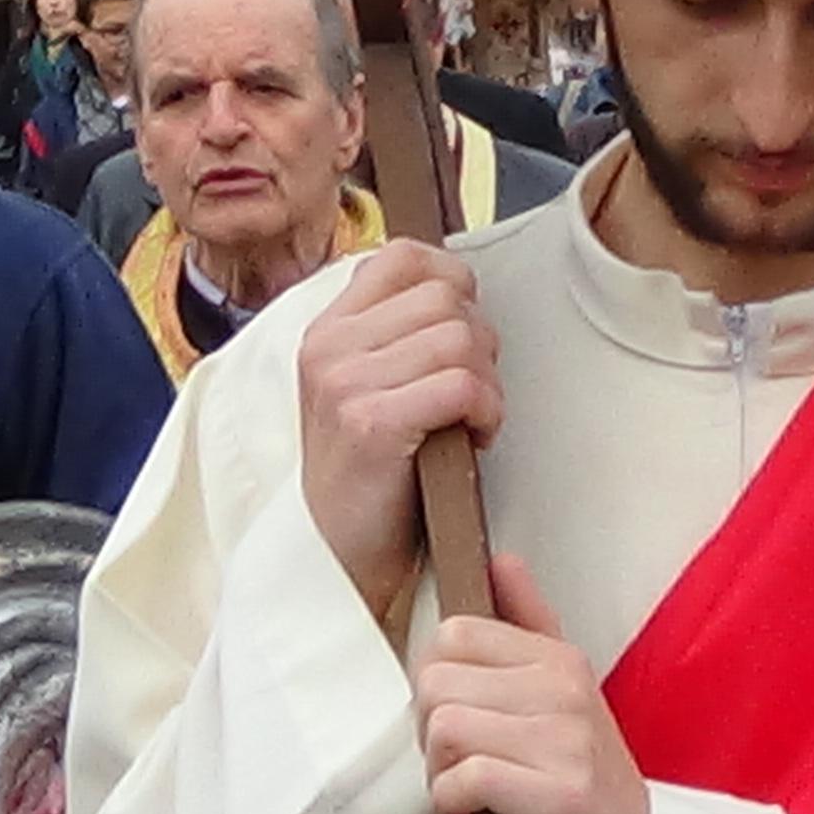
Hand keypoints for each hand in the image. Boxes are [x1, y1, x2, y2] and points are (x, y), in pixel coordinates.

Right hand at [295, 244, 503, 618]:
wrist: (340, 556)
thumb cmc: (372, 475)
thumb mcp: (367, 387)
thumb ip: (397, 335)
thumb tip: (461, 292)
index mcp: (328, 328)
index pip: (404, 257)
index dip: (453, 285)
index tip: (462, 335)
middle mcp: (329, 347)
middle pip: (446, 297)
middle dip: (479, 345)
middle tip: (469, 395)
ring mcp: (344, 383)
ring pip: (461, 337)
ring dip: (486, 384)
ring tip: (469, 421)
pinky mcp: (370, 423)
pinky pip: (461, 385)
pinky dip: (485, 412)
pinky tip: (472, 439)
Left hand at [414, 555, 649, 813]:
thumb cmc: (590, 785)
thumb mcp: (569, 695)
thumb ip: (531, 626)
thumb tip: (501, 559)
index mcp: (561, 659)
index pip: (454, 633)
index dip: (438, 683)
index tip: (464, 722)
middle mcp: (566, 689)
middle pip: (436, 682)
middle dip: (431, 733)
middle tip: (463, 764)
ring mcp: (566, 741)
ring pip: (443, 728)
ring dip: (440, 772)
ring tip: (473, 792)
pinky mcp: (560, 796)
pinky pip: (465, 778)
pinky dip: (455, 803)